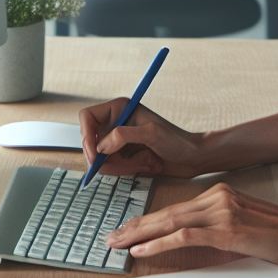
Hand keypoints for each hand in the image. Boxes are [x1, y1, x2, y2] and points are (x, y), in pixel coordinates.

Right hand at [78, 98, 207, 177]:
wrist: (192, 158)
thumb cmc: (177, 141)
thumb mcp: (151, 133)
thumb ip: (124, 135)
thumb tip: (101, 146)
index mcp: (120, 108)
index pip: (87, 117)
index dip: (86, 136)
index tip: (96, 155)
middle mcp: (116, 122)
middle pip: (90, 142)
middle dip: (106, 157)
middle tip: (125, 163)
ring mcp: (118, 140)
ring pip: (101, 158)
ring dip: (120, 165)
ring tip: (143, 161)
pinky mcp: (124, 155)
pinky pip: (112, 167)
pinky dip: (126, 170)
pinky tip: (145, 164)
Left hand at [106, 182, 277, 263]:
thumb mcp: (243, 223)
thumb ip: (217, 226)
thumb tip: (192, 239)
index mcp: (219, 194)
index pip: (175, 207)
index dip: (148, 220)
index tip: (129, 229)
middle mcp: (217, 197)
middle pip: (166, 212)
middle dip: (135, 226)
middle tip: (112, 236)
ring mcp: (221, 212)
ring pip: (170, 221)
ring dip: (140, 234)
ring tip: (119, 244)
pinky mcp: (226, 230)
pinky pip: (184, 236)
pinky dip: (160, 243)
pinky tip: (143, 250)